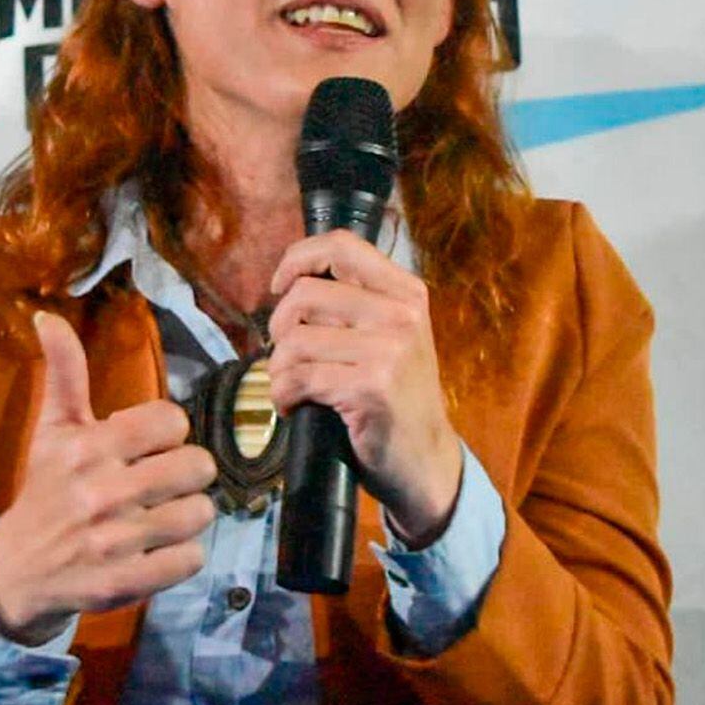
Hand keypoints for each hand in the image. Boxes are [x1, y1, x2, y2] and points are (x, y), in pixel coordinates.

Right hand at [0, 312, 216, 644]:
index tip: (145, 449)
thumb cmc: (47, 491)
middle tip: (161, 485)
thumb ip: (64, 373)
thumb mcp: (53, 431)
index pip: (173, 421)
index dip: (168, 435)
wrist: (16, 571)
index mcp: (88, 447)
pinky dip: (182, 557)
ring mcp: (114, 540)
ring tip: (160, 517)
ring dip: (188, 516)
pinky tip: (156, 551)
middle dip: (186, 475)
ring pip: (201, 513)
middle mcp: (100, 492)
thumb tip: (47, 317)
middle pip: (199, 466)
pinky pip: (192, 559)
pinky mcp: (125, 582)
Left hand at [266, 231, 462, 546]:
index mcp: (407, 293)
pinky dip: (283, 396)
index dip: (298, 258)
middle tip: (289, 356)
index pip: (340, 245)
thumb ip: (356, 303)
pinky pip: (297, 378)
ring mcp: (390, 351)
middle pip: (304, 294)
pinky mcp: (371, 388)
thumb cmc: (397, 397)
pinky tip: (296, 406)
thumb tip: (291, 280)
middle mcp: (402, 315)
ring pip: (294, 340)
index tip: (280, 286)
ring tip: (294, 386)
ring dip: (279, 369)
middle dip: (279, 328)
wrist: (426, 458)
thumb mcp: (393, 336)